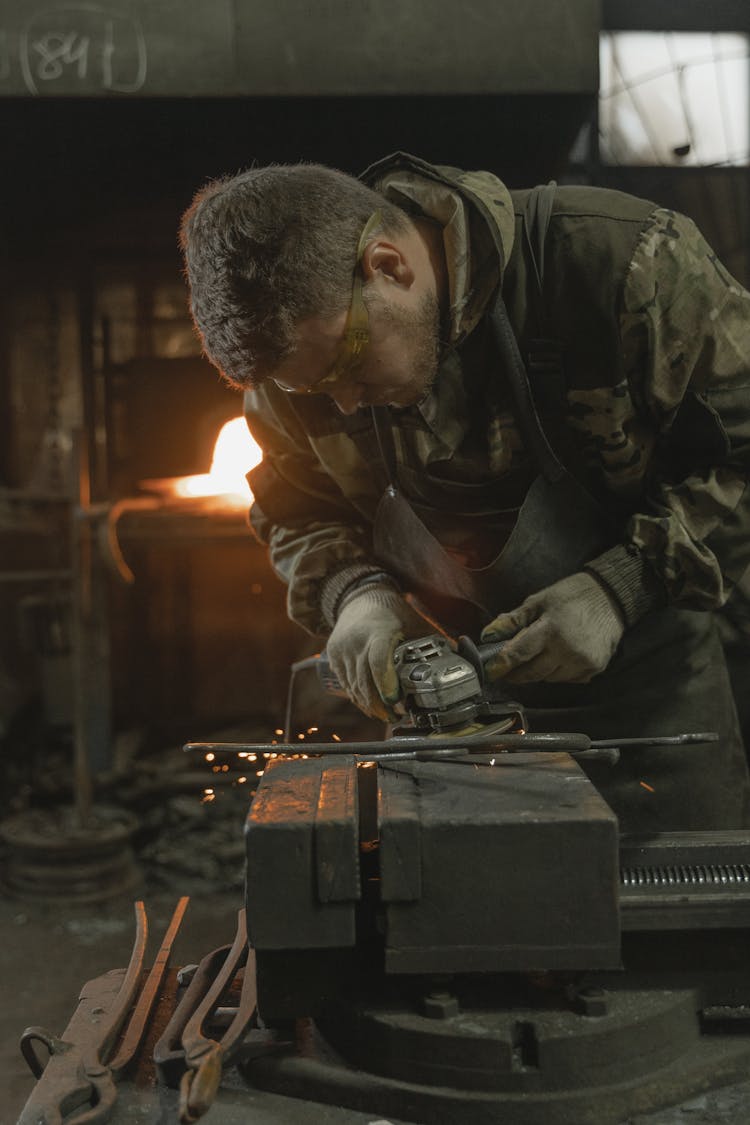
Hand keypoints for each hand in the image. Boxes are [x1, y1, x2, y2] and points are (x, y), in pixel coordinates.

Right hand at [327, 587, 428, 718]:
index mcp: (378, 631)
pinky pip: (346, 684)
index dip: (387, 685)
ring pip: (354, 687)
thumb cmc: (392, 611)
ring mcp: (342, 649)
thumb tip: (458, 660)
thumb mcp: (414, 622)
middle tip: (396, 717)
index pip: (379, 662)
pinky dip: (358, 698)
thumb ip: (432, 642)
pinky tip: (370, 706)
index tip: (397, 702)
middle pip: (365, 681)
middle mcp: (356, 640)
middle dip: (381, 704)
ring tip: (386, 716)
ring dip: (370, 705)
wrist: (358, 597)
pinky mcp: (333, 656)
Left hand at [480, 571, 624, 683]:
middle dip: (515, 673)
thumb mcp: (539, 600)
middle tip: (506, 668)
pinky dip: (557, 672)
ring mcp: (582, 662)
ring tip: (537, 655)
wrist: (611, 597)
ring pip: (548, 679)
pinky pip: (567, 680)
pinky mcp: (594, 668)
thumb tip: (488, 635)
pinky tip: (558, 657)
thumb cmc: (572, 595)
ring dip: (538, 671)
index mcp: (550, 629)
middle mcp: (567, 650)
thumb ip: (513, 620)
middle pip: (532, 673)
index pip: (518, 654)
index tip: (489, 671)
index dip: (500, 666)